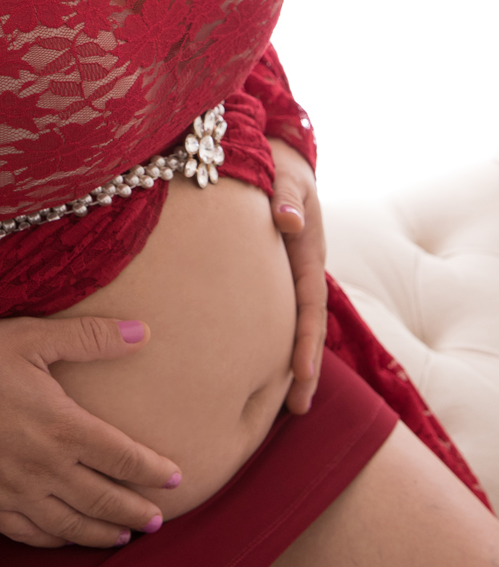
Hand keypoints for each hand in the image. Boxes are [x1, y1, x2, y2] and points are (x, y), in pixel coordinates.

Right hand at [0, 314, 180, 548]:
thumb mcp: (29, 337)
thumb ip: (88, 338)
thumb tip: (142, 332)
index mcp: (62, 428)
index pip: (123, 457)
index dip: (153, 470)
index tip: (176, 477)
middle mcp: (45, 470)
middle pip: (104, 500)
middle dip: (135, 511)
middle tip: (158, 520)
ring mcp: (14, 494)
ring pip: (70, 526)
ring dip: (102, 534)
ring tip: (122, 537)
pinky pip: (28, 535)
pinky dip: (55, 542)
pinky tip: (63, 539)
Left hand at [269, 138, 326, 414]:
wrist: (274, 157)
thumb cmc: (277, 164)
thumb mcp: (285, 173)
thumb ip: (286, 194)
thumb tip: (288, 221)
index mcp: (308, 252)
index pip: (310, 304)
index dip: (307, 340)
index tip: (300, 374)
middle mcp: (301, 271)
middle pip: (307, 326)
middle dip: (306, 367)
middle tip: (298, 409)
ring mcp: (287, 276)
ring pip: (292, 325)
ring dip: (292, 363)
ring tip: (287, 407)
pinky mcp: (271, 277)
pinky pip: (273, 315)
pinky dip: (271, 343)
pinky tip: (256, 372)